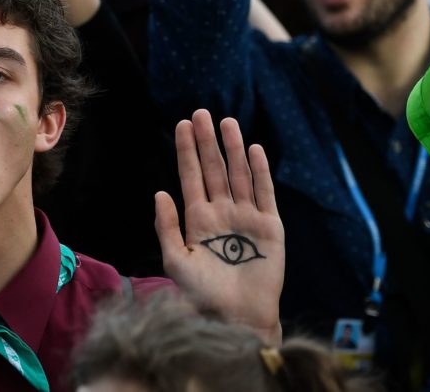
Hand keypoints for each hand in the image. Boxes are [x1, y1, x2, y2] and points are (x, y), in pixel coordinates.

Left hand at [155, 109, 284, 344]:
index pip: (190, 176)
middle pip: (213, 169)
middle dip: (207, 142)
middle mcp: (221, 213)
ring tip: (227, 123)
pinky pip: (264, 194)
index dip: (186, 150)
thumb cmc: (201, 293)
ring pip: (239, 175)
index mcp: (197, 218)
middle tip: (201, 113)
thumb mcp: (174, 259)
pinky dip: (259, 172)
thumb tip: (160, 192)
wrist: (235, 316)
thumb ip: (166, 226)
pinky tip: (254, 150)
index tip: (181, 124)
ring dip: (233, 149)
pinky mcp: (269, 227)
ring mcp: (246, 218)